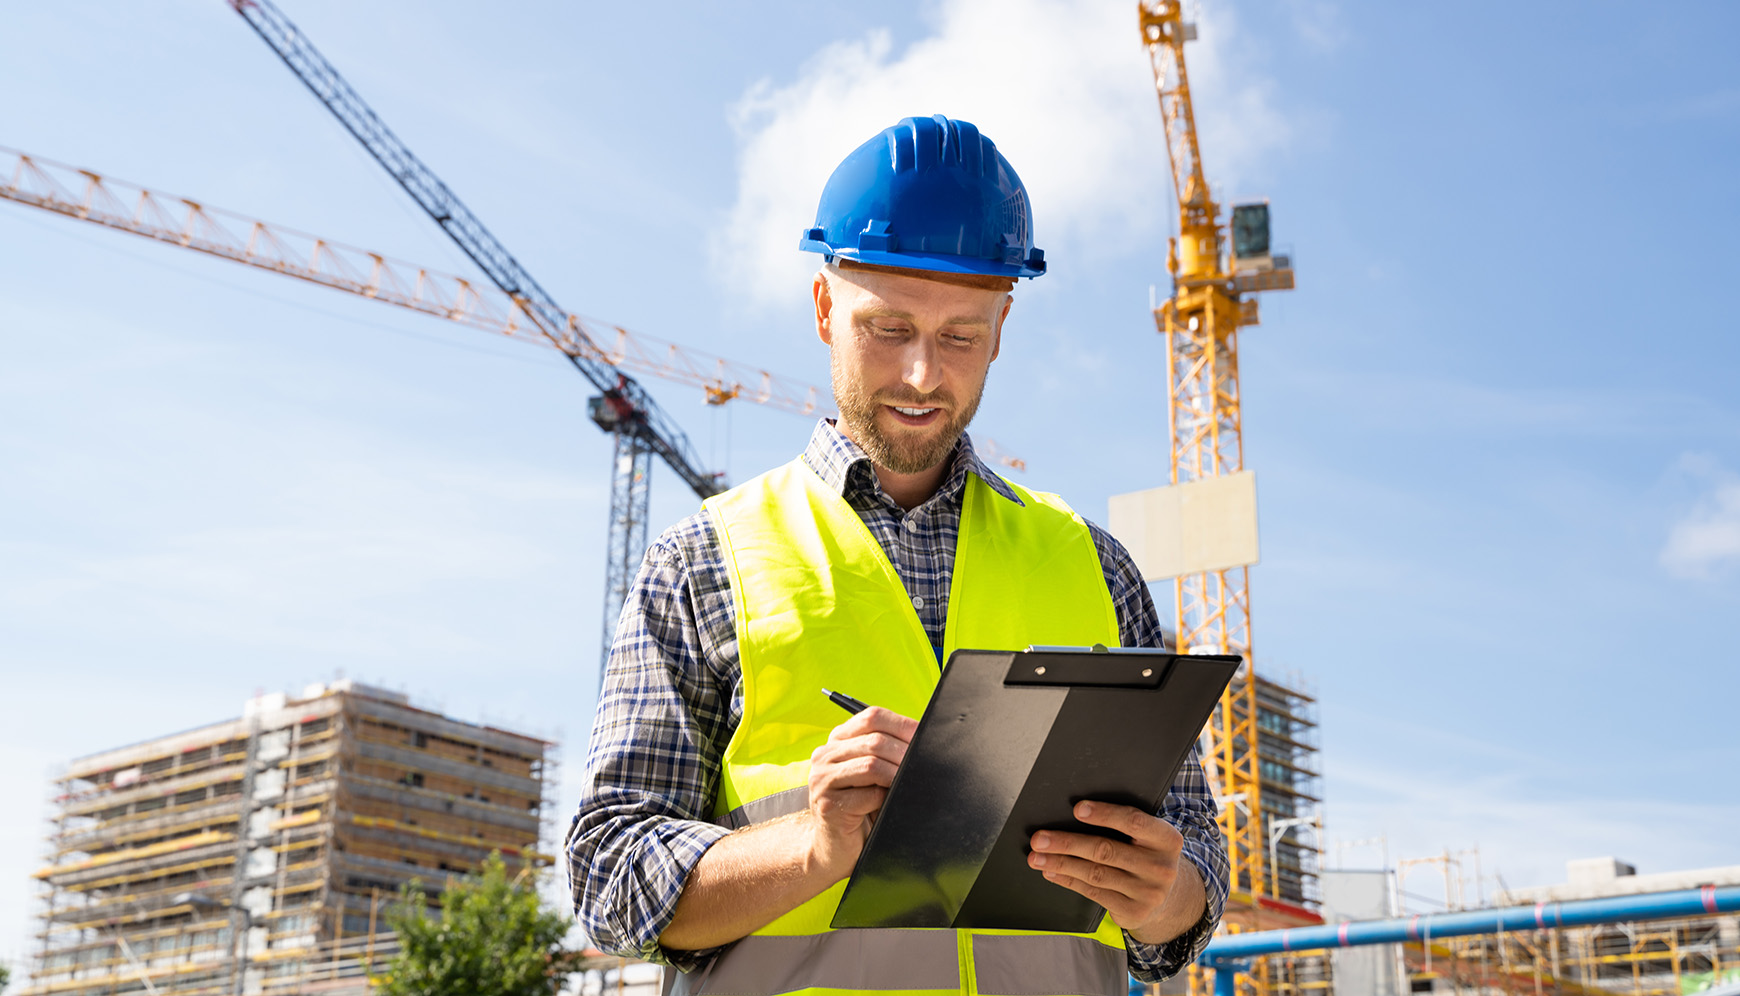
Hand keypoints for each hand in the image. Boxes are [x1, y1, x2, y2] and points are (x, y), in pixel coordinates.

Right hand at [806, 707, 916, 876]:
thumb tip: (923, 740)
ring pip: (871, 765)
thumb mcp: (872, 773)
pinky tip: (885, 806)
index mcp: (838, 740)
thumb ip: (887, 753)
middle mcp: (825, 755)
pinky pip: (867, 795)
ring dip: (897, 775)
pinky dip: (883, 800)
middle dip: (905, 754)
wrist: (833, 847)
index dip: (903, 725)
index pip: (872, 717)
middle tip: (924, 765)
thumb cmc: (860, 807)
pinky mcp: (828, 805)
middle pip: (874, 741)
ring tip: (907, 785)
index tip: (924, 737)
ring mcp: (822, 779)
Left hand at [1027, 800, 1201, 942]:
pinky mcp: (1133, 911)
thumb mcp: (1148, 837)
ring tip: (1037, 856)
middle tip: (1039, 838)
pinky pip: (1093, 893)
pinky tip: (1052, 872)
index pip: (1134, 822)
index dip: (1104, 814)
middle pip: (1106, 850)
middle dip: (1067, 843)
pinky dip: (1068, 880)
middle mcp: (1160, 867)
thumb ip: (1124, 825)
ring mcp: (1148, 893)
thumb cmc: (1147, 855)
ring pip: (1095, 874)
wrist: (1168, 897)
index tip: (1077, 809)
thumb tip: (1077, 812)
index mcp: (1167, 839)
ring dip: (1061, 863)